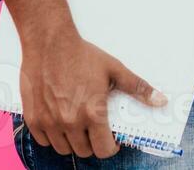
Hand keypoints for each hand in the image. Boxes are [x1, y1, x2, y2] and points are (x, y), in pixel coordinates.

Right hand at [19, 29, 166, 157]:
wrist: (49, 42)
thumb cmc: (81, 54)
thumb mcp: (114, 69)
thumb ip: (137, 88)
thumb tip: (160, 100)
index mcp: (93, 113)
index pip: (104, 150)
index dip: (110, 147)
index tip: (110, 140)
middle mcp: (70, 122)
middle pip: (84, 151)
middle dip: (91, 142)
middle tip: (93, 128)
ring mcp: (50, 122)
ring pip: (63, 148)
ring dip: (71, 141)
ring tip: (76, 125)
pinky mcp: (33, 118)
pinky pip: (44, 140)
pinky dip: (52, 135)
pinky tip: (58, 121)